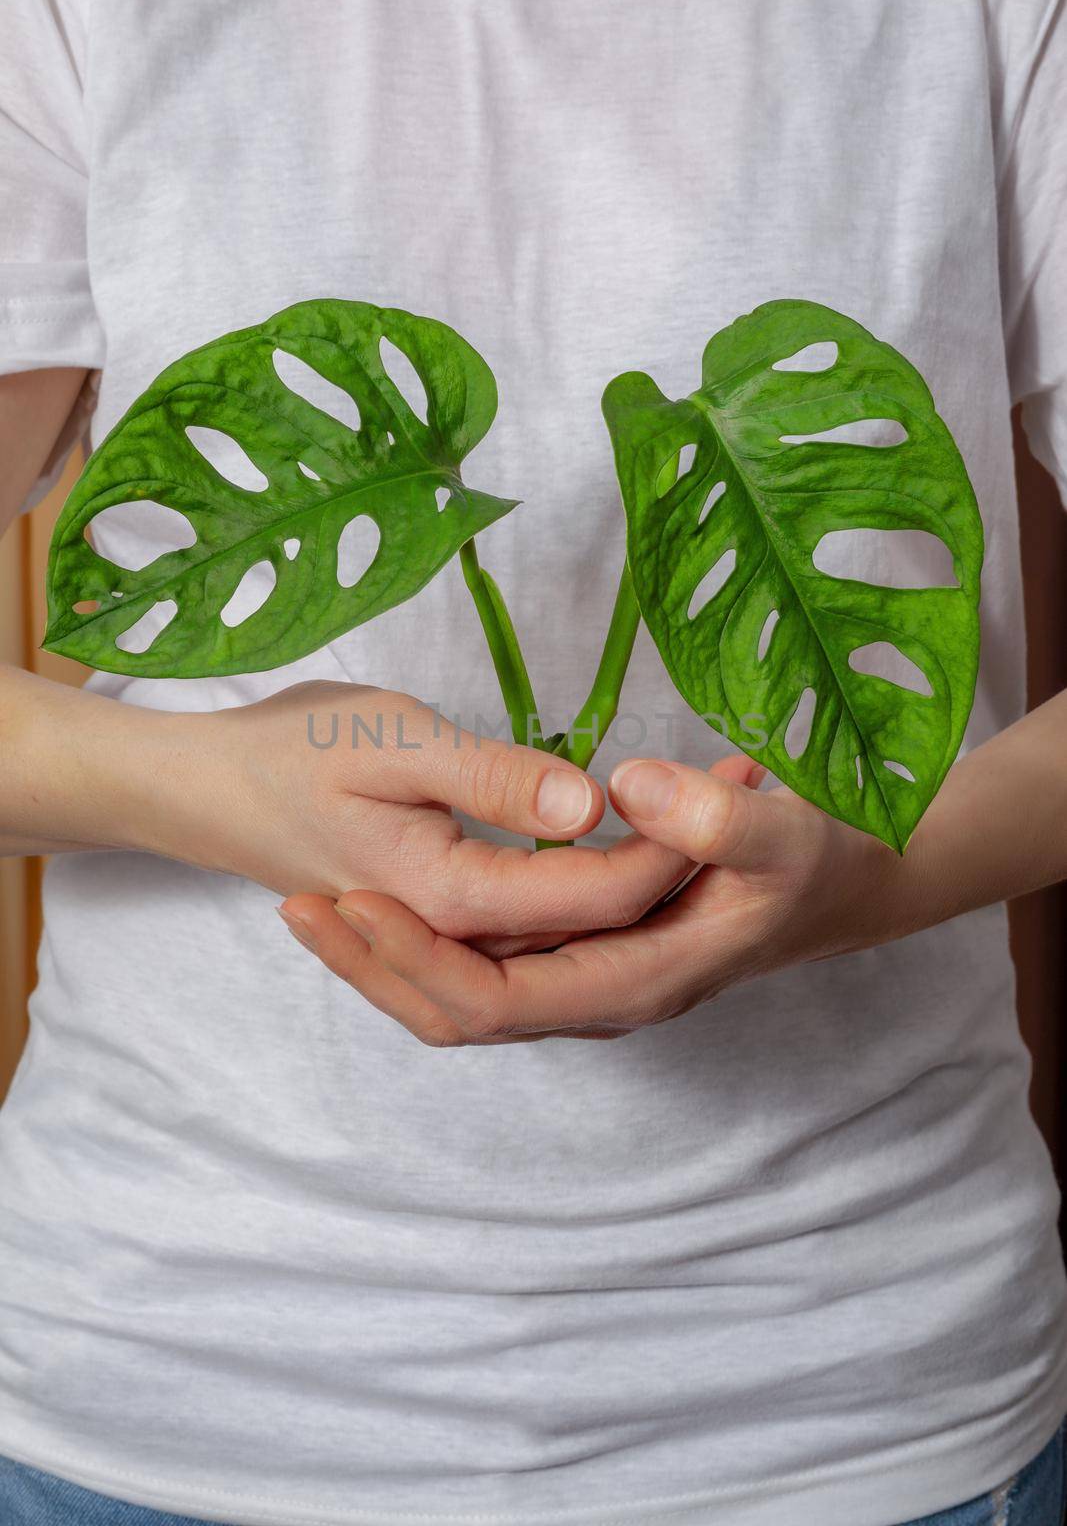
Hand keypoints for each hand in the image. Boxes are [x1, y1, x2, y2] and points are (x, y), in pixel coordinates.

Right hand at [155, 681, 694, 950]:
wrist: (208, 791)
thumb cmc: (291, 753)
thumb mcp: (392, 739)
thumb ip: (494, 778)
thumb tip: (591, 805)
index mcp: (455, 897)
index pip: (596, 894)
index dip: (672, 845)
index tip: (732, 777)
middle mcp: (461, 938)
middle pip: (595, 933)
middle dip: (674, 874)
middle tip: (741, 788)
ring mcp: (451, 941)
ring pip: (570, 943)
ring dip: (638, 896)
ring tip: (709, 831)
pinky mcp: (445, 925)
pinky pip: (536, 936)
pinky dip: (588, 908)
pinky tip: (623, 861)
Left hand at [279, 750, 934, 1043]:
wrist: (839, 883)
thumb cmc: (813, 861)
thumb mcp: (784, 833)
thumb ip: (714, 818)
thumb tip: (621, 793)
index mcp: (631, 984)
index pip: (496, 999)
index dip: (420, 959)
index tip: (354, 900)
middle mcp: (593, 996)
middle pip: (457, 1011)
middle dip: (377, 968)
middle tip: (299, 906)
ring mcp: (581, 976)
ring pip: (460, 990)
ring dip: (388, 956)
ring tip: (312, 903)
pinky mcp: (573, 947)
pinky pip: (480, 958)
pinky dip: (423, 936)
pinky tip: (376, 892)